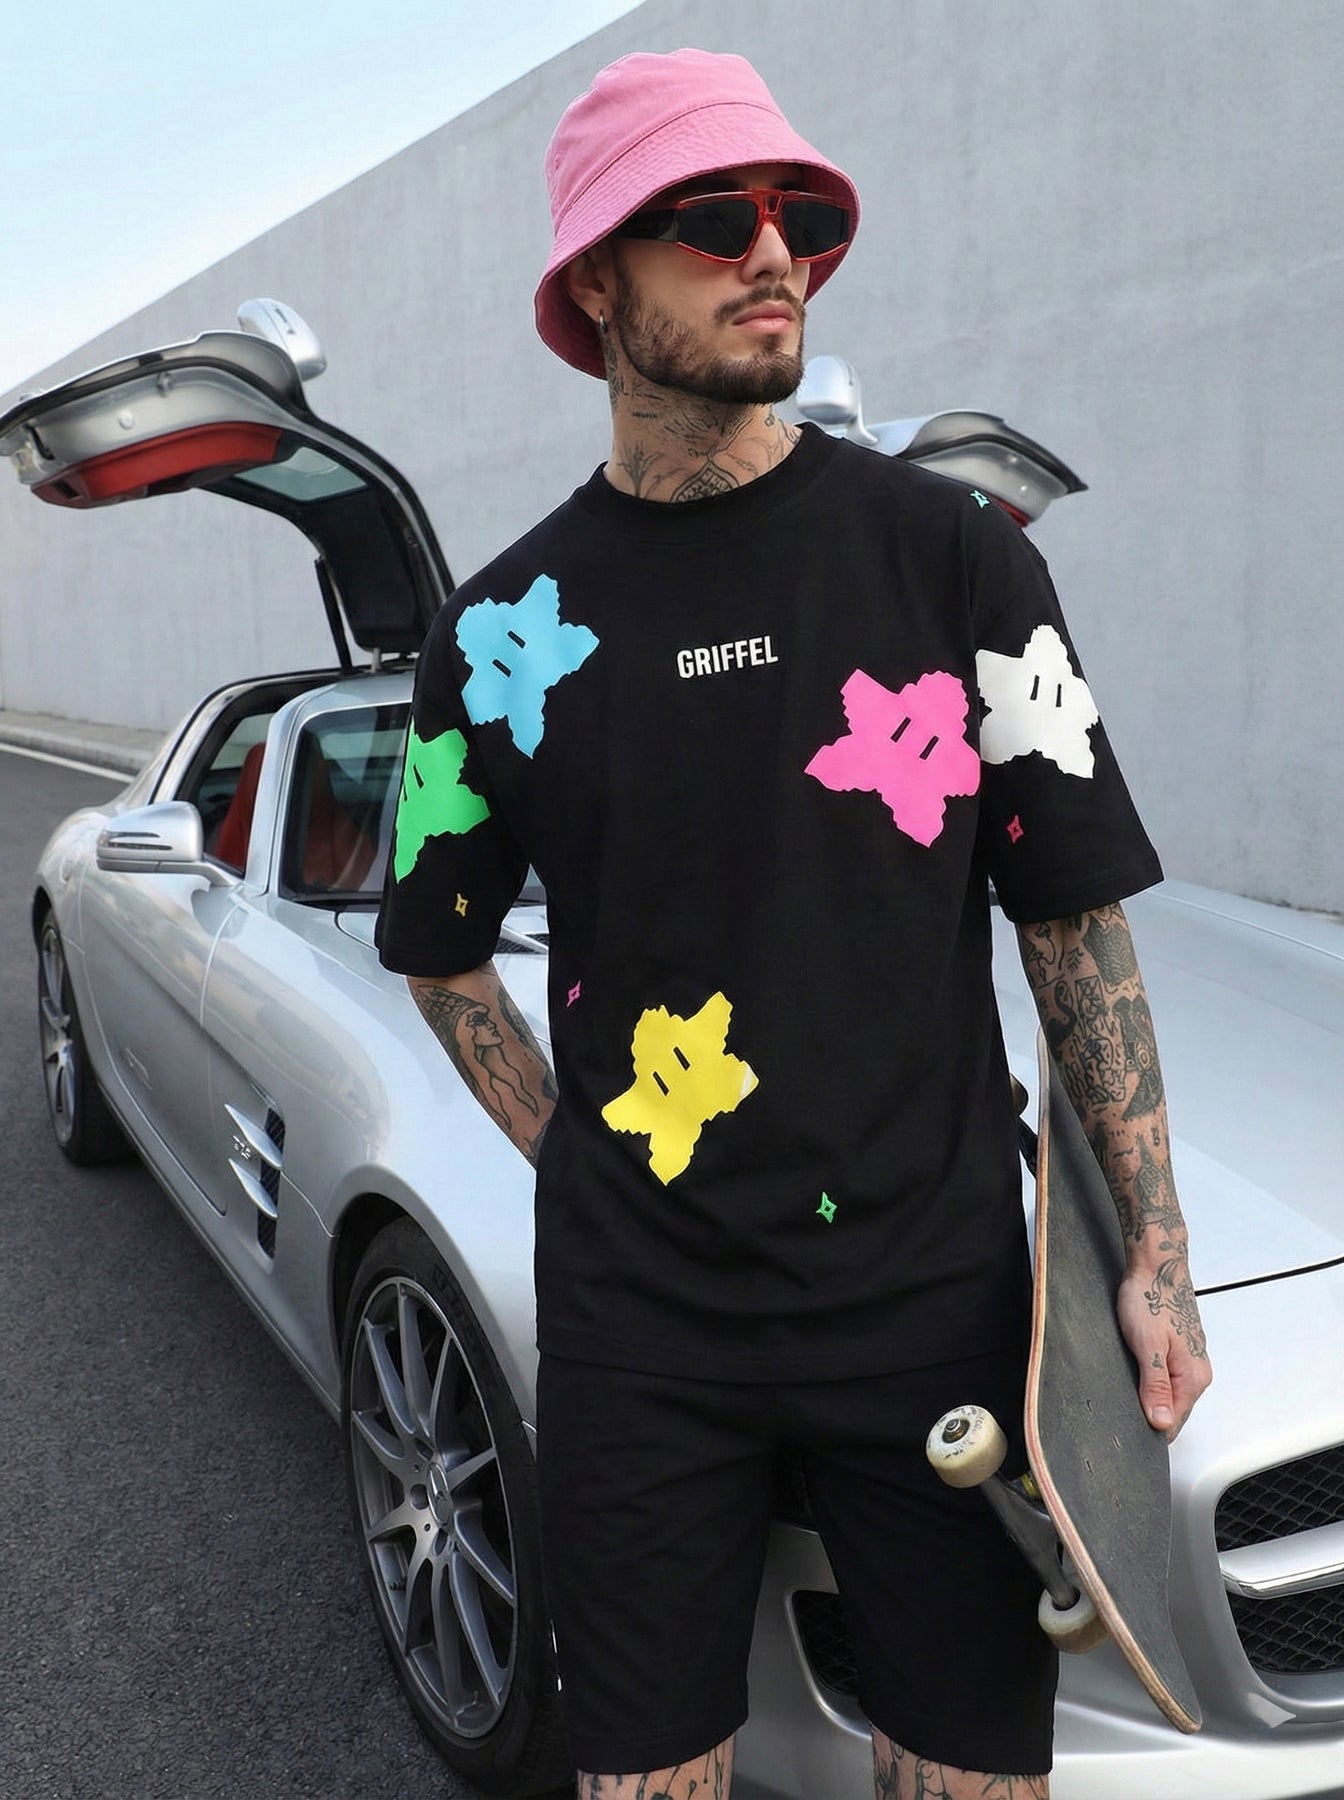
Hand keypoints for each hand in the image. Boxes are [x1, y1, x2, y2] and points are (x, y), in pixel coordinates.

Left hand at [1116, 1267, 1212, 1441]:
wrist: (1156, 1265)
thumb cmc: (1149, 1298)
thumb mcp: (1147, 1345)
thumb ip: (1155, 1385)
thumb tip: (1162, 1422)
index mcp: (1193, 1377)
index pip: (1173, 1423)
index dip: (1149, 1430)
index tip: (1128, 1430)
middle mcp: (1197, 1372)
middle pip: (1173, 1410)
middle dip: (1150, 1414)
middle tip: (1121, 1410)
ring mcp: (1191, 1360)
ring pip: (1170, 1394)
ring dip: (1150, 1397)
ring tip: (1127, 1390)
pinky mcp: (1181, 1349)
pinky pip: (1167, 1378)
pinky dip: (1152, 1381)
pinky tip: (1137, 1372)